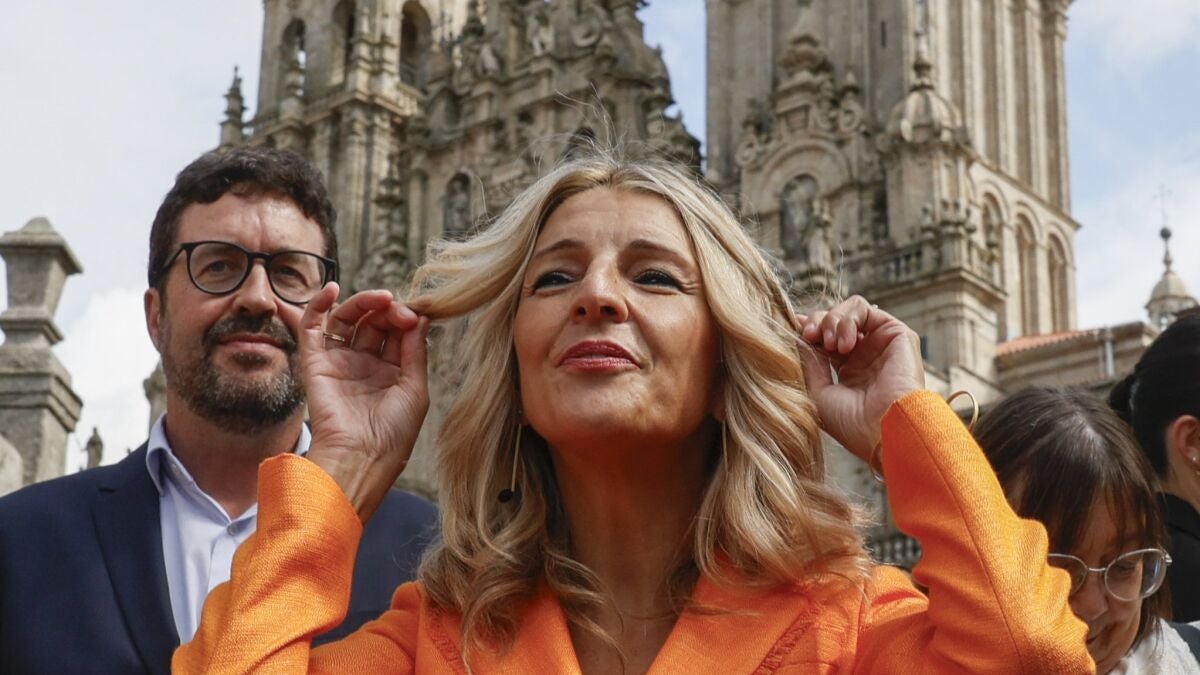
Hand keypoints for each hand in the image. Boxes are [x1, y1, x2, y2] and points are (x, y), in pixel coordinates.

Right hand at [298, 282, 429, 519]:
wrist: (361, 458)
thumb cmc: (394, 433)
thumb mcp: (415, 389)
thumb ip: (416, 351)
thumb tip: (419, 315)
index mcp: (392, 373)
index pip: (397, 332)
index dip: (405, 318)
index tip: (414, 316)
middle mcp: (365, 366)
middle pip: (374, 323)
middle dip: (387, 310)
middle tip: (397, 309)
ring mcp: (340, 364)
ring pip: (347, 320)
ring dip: (362, 303)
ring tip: (378, 298)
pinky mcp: (316, 365)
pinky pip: (313, 329)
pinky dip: (318, 306)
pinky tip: (331, 290)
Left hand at [796, 296, 923, 461]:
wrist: (883, 431)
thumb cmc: (851, 423)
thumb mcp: (817, 393)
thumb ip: (808, 362)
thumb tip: (797, 337)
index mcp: (849, 373)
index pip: (824, 340)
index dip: (807, 330)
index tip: (791, 327)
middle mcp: (866, 356)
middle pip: (834, 321)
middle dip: (816, 323)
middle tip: (808, 336)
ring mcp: (881, 345)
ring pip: (849, 310)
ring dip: (831, 320)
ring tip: (829, 344)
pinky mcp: (897, 334)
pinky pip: (865, 309)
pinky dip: (847, 319)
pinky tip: (843, 344)